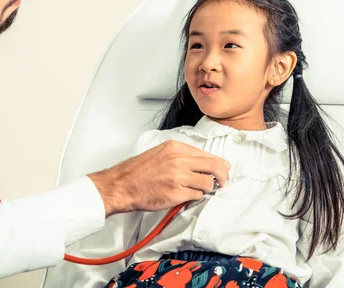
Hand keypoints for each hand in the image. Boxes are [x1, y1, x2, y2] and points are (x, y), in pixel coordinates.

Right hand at [88, 140, 229, 216]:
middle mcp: (179, 159)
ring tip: (199, 190)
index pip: (207, 154)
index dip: (218, 164)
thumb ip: (181, 156)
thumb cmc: (137, 171)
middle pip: (214, 166)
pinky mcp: (176, 193)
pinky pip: (197, 195)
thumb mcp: (160, 153)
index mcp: (175, 147)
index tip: (222, 169)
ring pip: (208, 183)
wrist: (121, 185)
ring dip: (207, 189)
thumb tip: (204, 162)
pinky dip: (195, 197)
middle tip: (222, 182)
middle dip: (222, 176)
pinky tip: (187, 196)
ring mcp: (178, 176)